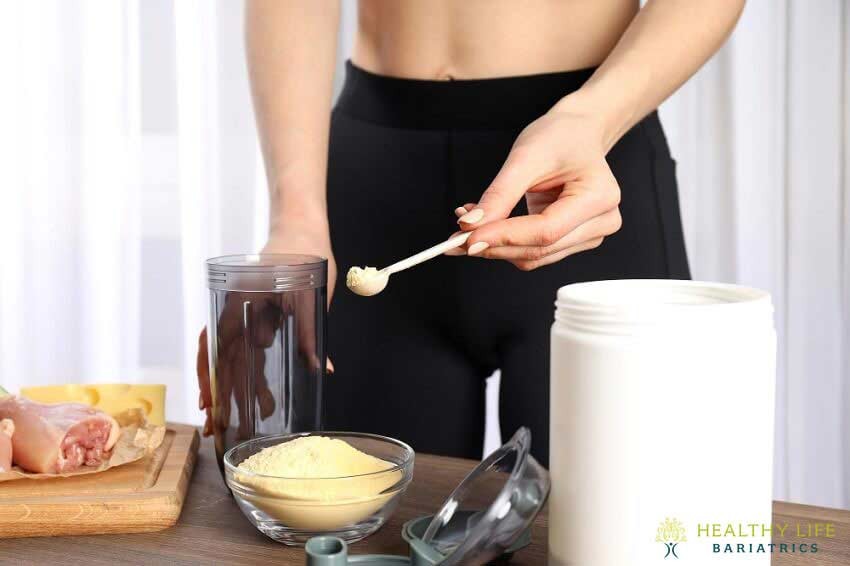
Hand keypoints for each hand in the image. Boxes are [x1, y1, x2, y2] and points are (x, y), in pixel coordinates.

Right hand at [197, 224, 334, 436]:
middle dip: (219, 394)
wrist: (302, 230)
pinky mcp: (256, 318)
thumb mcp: (312, 295)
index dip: (211, 376)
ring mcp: (244, 315)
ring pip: (232, 358)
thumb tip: (319, 369)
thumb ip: (311, 333)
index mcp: (240, 301)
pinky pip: (244, 349)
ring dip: (233, 388)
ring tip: (241, 418)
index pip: (217, 344)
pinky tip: (250, 394)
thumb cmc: (305, 255)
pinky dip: (245, 371)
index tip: (211, 404)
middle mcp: (236, 310)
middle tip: (220, 427)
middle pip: (221, 358)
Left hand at [452, 105, 621, 269]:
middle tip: (454, 239)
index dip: (504, 237)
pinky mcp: (572, 240)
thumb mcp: (526, 157)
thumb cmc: (559, 137)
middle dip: (494, 246)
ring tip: (466, 225)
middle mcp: (601, 222)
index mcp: (599, 197)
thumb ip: (499, 195)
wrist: (578, 133)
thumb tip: (470, 226)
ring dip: (496, 246)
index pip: (546, 231)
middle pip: (540, 249)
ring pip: (534, 256)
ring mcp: (589, 235)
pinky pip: (534, 251)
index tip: (467, 237)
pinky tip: (485, 225)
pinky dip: (505, 243)